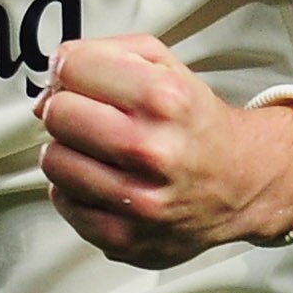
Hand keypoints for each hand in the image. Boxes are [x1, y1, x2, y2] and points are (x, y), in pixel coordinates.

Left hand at [35, 34, 292, 268]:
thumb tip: (51, 79)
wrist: (241, 183)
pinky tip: (104, 180)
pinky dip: (75, 189)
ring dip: (68, 151)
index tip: (80, 79)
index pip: (71, 67)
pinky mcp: (123, 239)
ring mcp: (137, 202)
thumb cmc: (194, 122)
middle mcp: (152, 151)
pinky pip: (64, 202)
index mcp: (163, 99)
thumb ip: (104, 53)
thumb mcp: (165, 65)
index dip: (69, 70)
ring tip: (97, 150)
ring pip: (54, 161)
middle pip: (57, 114)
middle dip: (66, 109)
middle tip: (89, 116)